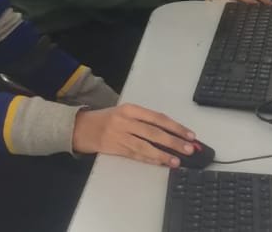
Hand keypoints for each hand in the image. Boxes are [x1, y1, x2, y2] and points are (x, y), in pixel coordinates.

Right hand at [71, 104, 196, 166]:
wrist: (81, 128)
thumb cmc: (106, 119)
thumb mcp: (124, 113)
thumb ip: (145, 121)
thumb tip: (171, 133)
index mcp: (130, 109)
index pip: (158, 118)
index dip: (175, 127)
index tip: (190, 135)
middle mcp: (125, 121)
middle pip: (154, 132)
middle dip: (173, 141)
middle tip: (189, 149)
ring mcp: (119, 135)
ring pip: (145, 146)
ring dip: (163, 154)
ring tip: (177, 161)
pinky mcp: (115, 148)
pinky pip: (136, 155)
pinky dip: (150, 160)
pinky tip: (161, 163)